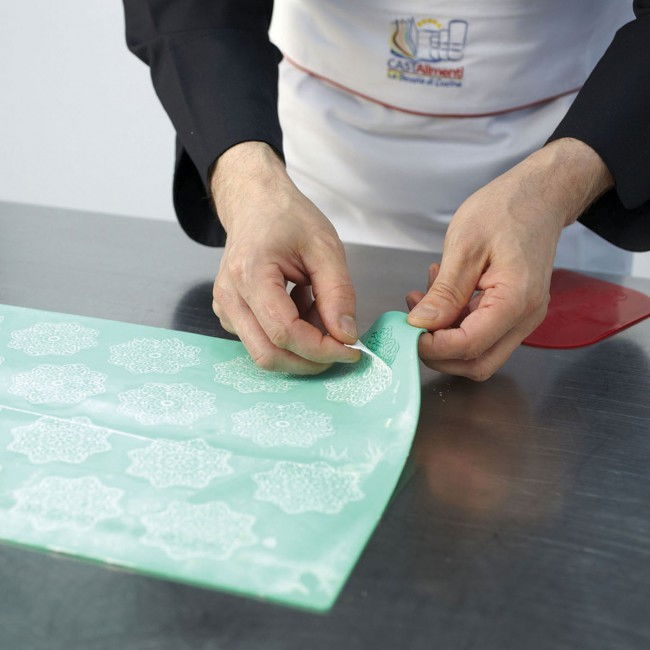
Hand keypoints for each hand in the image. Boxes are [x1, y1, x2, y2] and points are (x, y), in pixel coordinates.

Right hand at [211, 141, 359, 373]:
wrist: (255, 204)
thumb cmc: (288, 219)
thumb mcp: (325, 248)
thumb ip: (338, 294)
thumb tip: (346, 337)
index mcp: (250, 274)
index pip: (285, 332)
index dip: (321, 349)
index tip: (352, 349)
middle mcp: (230, 296)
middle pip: (269, 354)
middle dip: (311, 359)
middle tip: (341, 344)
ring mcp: (224, 308)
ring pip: (265, 352)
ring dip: (301, 346)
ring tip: (317, 309)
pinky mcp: (229, 315)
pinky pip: (261, 341)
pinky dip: (289, 337)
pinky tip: (300, 307)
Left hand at [406, 138, 612, 380]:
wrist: (540, 194)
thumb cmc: (506, 209)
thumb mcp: (465, 245)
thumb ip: (445, 291)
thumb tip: (420, 324)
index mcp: (516, 300)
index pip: (470, 346)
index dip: (433, 346)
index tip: (407, 330)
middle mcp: (525, 318)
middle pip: (478, 363)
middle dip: (438, 353)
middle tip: (411, 324)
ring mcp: (522, 318)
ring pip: (479, 353)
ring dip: (444, 338)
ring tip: (422, 301)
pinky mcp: (514, 313)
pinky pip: (482, 334)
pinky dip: (455, 325)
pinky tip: (439, 297)